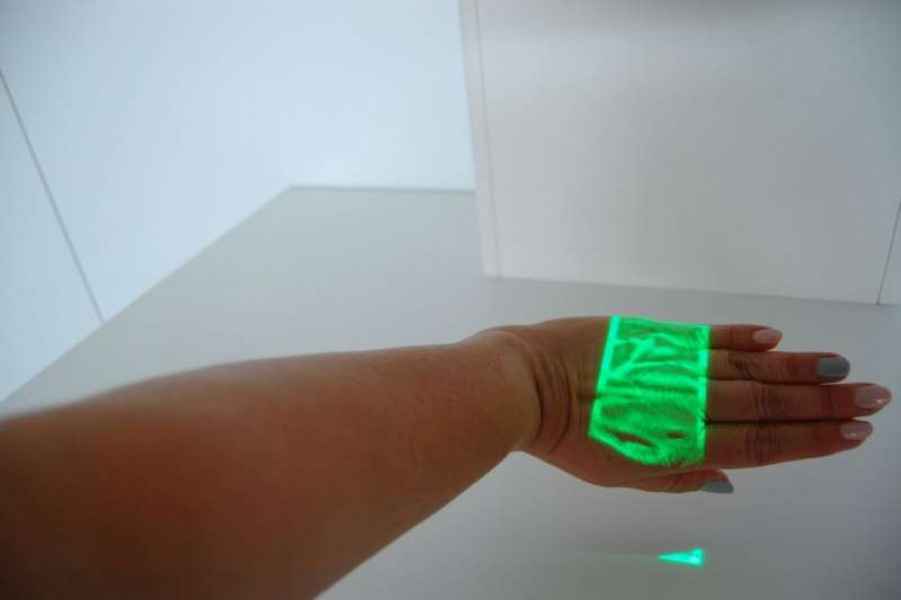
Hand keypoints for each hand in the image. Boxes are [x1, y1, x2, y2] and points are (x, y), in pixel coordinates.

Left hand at [491, 317, 890, 492]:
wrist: (527, 383)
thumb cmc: (567, 437)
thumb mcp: (622, 474)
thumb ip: (677, 477)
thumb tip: (728, 481)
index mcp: (682, 444)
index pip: (760, 444)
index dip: (809, 439)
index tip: (851, 434)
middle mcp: (687, 403)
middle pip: (768, 404)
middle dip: (823, 403)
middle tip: (873, 398)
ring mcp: (674, 366)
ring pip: (748, 368)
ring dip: (798, 369)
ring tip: (843, 368)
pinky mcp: (656, 337)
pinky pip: (707, 337)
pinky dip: (743, 338)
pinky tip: (777, 338)